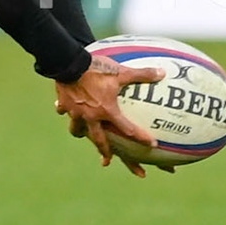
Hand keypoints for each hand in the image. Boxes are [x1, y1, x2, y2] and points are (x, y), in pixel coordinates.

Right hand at [53, 54, 165, 176]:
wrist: (69, 64)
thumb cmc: (97, 69)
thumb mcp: (122, 72)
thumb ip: (142, 74)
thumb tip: (162, 73)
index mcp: (107, 111)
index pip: (128, 129)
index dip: (141, 138)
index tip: (151, 145)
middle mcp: (91, 116)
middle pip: (98, 139)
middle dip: (104, 151)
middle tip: (107, 160)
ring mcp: (75, 112)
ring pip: (77, 129)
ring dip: (80, 132)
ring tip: (82, 133)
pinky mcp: (63, 103)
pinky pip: (63, 110)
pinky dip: (65, 111)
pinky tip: (64, 109)